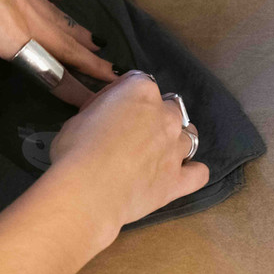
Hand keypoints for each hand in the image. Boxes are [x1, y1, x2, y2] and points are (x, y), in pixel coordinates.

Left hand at [0, 0, 116, 111]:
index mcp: (15, 39)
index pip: (52, 71)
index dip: (75, 90)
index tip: (100, 104)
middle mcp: (29, 15)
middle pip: (65, 44)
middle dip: (90, 62)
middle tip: (116, 75)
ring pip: (58, 16)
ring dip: (78, 33)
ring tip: (97, 43)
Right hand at [50, 72, 209, 230]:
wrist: (87, 191)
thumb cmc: (75, 149)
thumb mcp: (79, 116)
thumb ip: (102, 109)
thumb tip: (107, 114)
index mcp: (140, 92)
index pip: (139, 82)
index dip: (123, 95)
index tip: (109, 110)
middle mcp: (166, 115)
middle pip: (170, 107)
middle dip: (154, 117)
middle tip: (130, 134)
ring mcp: (176, 148)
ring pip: (189, 136)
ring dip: (174, 141)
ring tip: (153, 154)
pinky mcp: (179, 180)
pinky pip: (199, 173)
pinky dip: (191, 172)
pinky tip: (177, 175)